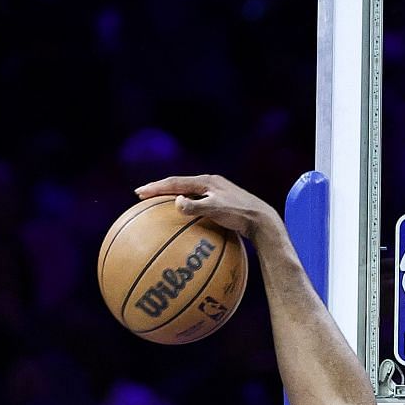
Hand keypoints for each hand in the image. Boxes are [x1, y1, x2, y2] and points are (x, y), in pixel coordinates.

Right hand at [134, 174, 281, 240]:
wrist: (264, 221)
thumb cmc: (241, 216)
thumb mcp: (218, 210)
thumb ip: (197, 206)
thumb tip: (176, 202)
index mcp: (207, 181)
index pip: (176, 182)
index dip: (157, 188)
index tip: (139, 193)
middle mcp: (210, 184)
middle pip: (179, 185)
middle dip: (160, 190)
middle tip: (142, 196)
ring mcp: (216, 194)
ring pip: (188, 194)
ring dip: (171, 198)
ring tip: (157, 206)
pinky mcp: (221, 204)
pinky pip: (197, 205)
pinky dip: (185, 209)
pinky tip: (181, 222)